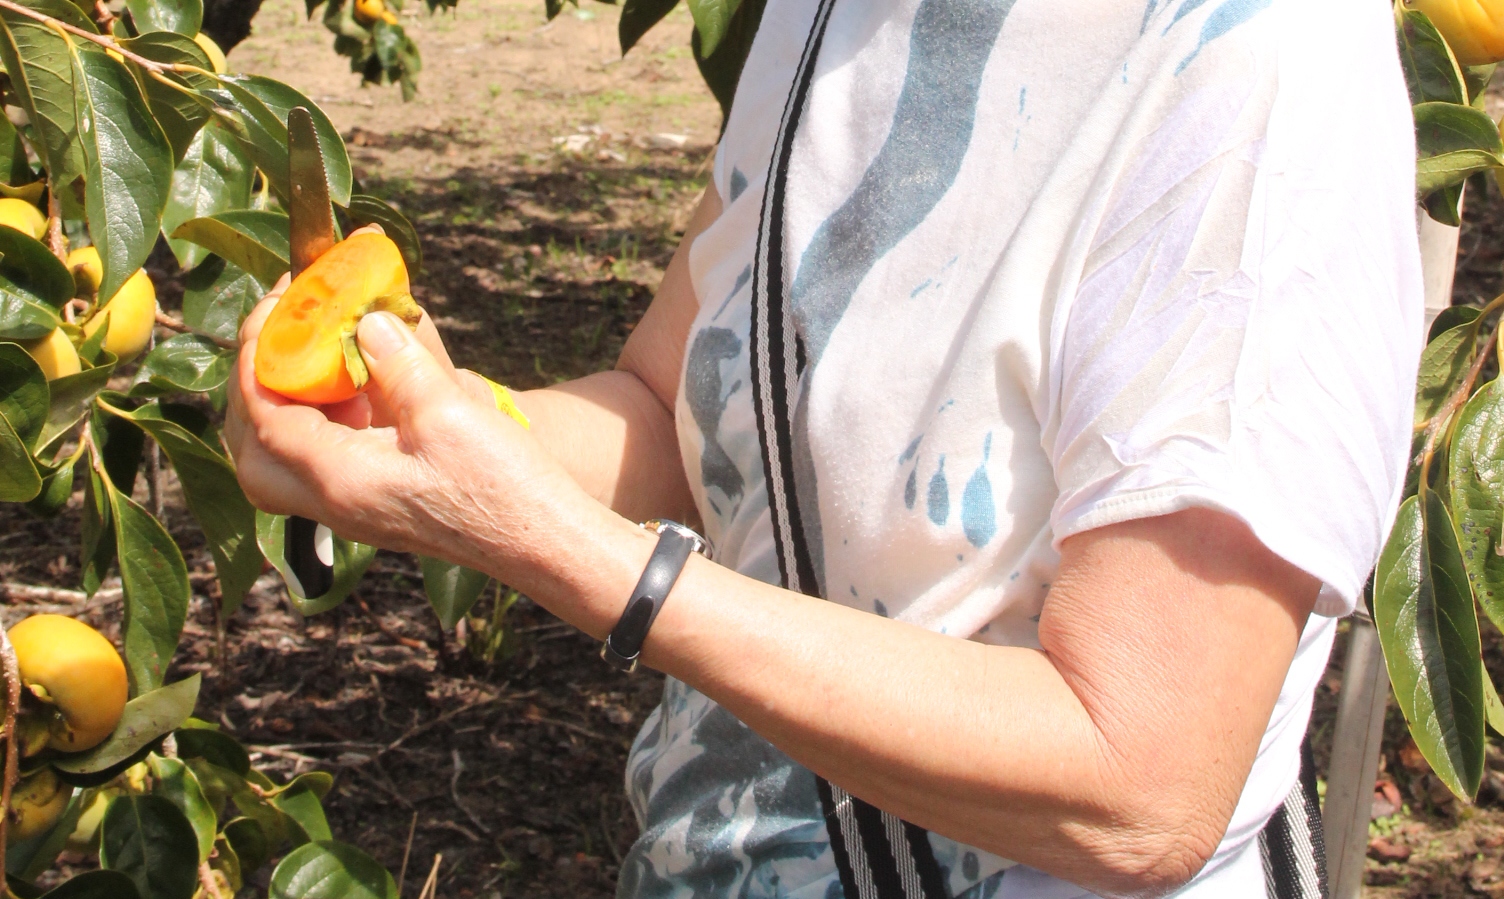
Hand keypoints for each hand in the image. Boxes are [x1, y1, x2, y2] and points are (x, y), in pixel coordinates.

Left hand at [224, 289, 591, 578]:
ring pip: (279, 464)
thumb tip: (365, 322)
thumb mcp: (449, 414)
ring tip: (312, 359)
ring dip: (281, 407)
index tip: (280, 307)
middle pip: (253, 451)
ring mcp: (354, 510)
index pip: (266, 415)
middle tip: (281, 337)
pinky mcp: (376, 506)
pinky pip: (317, 465)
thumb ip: (399, 364)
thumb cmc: (503, 487)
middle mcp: (335, 503)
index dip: (260, 355)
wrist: (544, 542)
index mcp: (340, 480)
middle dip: (253, 388)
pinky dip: (316, 423)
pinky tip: (355, 392)